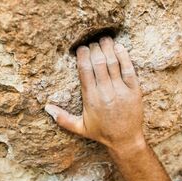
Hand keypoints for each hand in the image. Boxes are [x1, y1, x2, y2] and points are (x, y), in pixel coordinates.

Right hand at [45, 37, 144, 151]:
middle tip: (93, 43)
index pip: (84, 70)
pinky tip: (119, 47)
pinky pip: (128, 69)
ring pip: (112, 63)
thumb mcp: (80, 127)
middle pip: (98, 63)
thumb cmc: (102, 133)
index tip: (81, 48)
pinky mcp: (134, 91)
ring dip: (108, 48)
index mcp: (90, 98)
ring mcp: (120, 90)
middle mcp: (105, 92)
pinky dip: (124, 56)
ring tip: (104, 39)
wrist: (125, 140)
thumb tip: (46, 108)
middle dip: (94, 49)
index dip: (82, 55)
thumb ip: (63, 118)